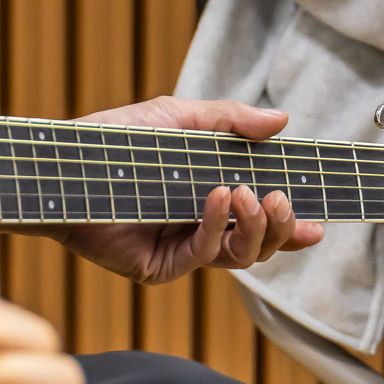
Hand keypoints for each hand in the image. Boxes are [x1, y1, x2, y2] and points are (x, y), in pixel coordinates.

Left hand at [17, 96, 323, 284]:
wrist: (64, 164)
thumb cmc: (114, 140)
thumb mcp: (177, 118)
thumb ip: (229, 122)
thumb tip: (281, 121)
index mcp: (208, 197)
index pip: (260, 219)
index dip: (291, 224)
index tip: (318, 220)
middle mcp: (199, 227)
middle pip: (259, 244)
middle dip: (280, 224)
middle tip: (280, 198)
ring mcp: (180, 248)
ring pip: (240, 257)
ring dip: (256, 228)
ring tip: (252, 196)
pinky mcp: (159, 264)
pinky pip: (203, 255)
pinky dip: (218, 227)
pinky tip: (219, 198)